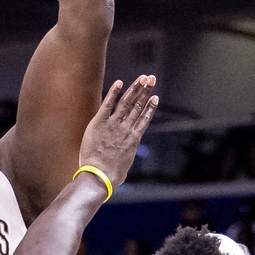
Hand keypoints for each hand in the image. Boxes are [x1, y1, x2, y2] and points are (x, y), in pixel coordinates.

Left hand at [77, 76, 157, 190]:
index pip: (144, 118)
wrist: (99, 176)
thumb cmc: (111, 176)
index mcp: (134, 139)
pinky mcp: (99, 123)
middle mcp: (126, 129)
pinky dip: (113, 93)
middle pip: (138, 106)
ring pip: (126, 102)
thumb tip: (123, 158)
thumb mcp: (124, 165)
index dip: (150, 106)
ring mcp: (113, 124)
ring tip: (142, 78)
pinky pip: (107, 104)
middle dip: (145, 91)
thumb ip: (125, 156)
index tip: (155, 96)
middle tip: (151, 79)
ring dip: (135, 89)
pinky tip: (120, 82)